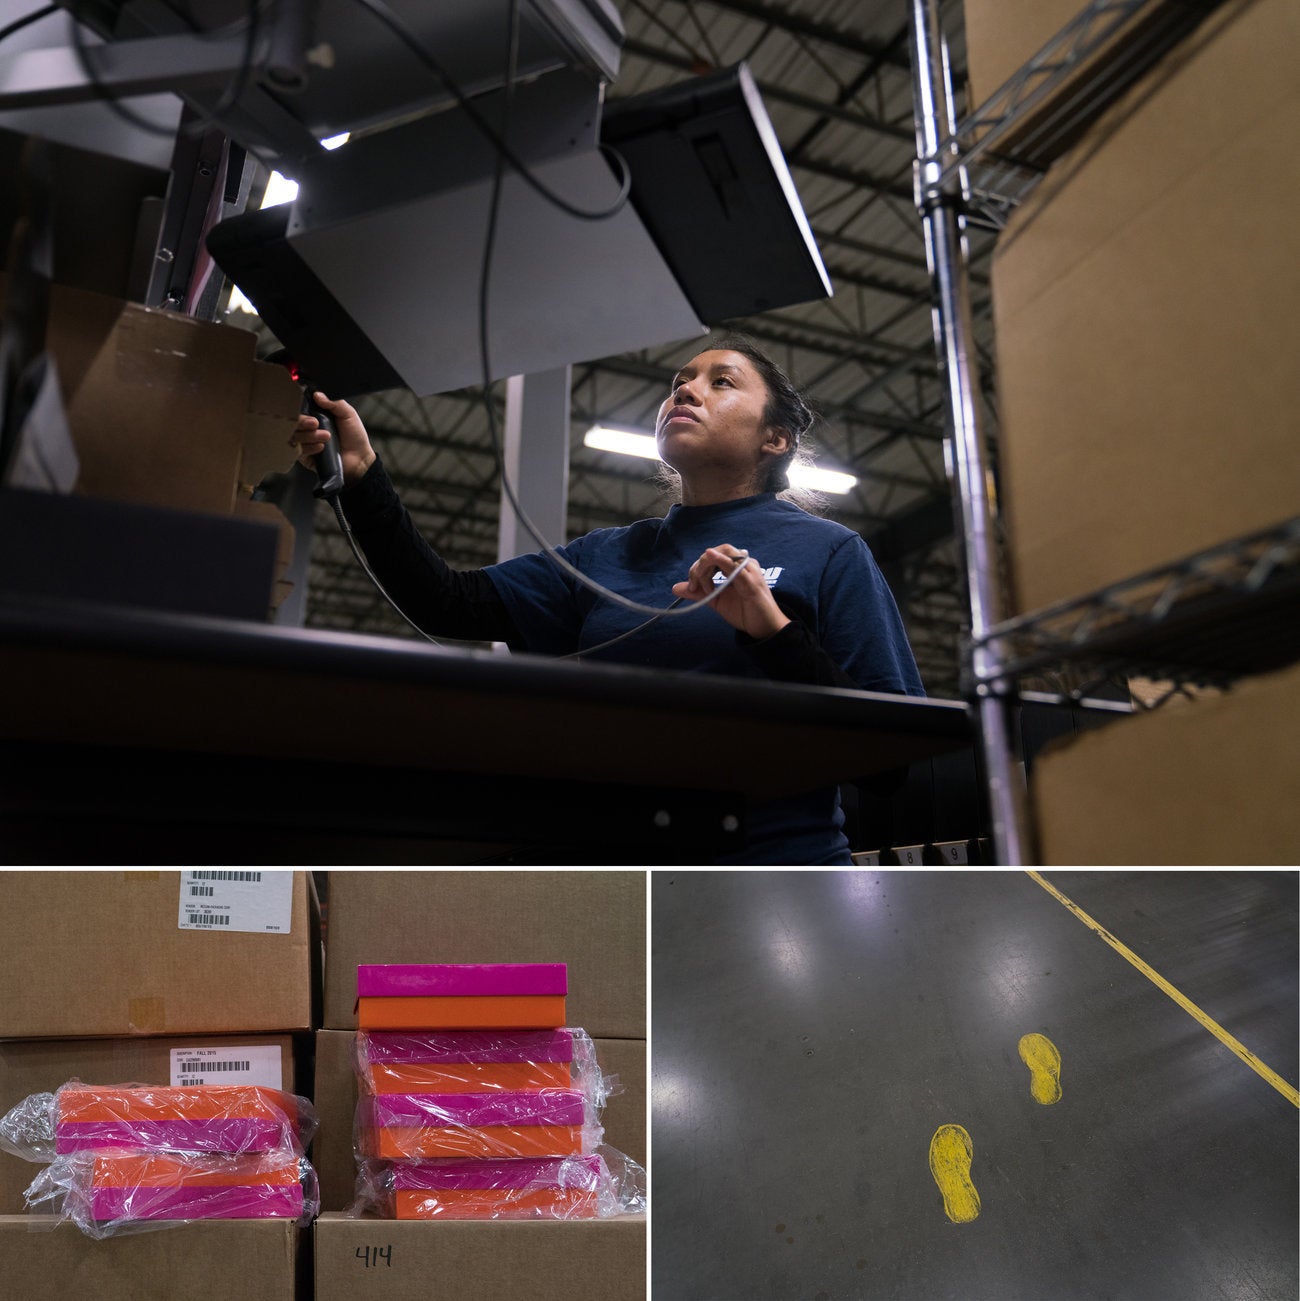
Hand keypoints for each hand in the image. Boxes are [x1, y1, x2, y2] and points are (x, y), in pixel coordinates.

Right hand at [289, 391, 376, 484]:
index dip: (299, 407)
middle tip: (315, 423)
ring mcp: (305, 442)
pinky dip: (309, 448)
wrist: (360, 460)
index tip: (308, 408)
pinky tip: (321, 447)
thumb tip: (318, 394)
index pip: (299, 408)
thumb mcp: (348, 414)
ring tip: (326, 437)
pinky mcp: (304, 456)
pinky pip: (297, 451)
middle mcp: (307, 427)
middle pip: (292, 421)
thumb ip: (334, 402)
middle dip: (302, 421)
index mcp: (316, 415)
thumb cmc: (354, 437)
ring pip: (293, 436)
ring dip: (309, 435)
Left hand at [672, 544, 790, 639]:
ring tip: (702, 585)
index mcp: (736, 566)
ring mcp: (749, 571)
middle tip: (694, 585)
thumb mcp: (716, 600)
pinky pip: (735, 567)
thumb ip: (698, 592)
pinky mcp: (751, 582)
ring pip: (725, 554)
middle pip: (719, 550)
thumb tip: (676, 587)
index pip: (714, 555)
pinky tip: (710, 556)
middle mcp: (744, 564)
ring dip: (707, 566)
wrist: (764, 628)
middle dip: (701, 565)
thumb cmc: (744, 612)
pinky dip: (722, 560)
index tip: (692, 586)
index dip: (698, 566)